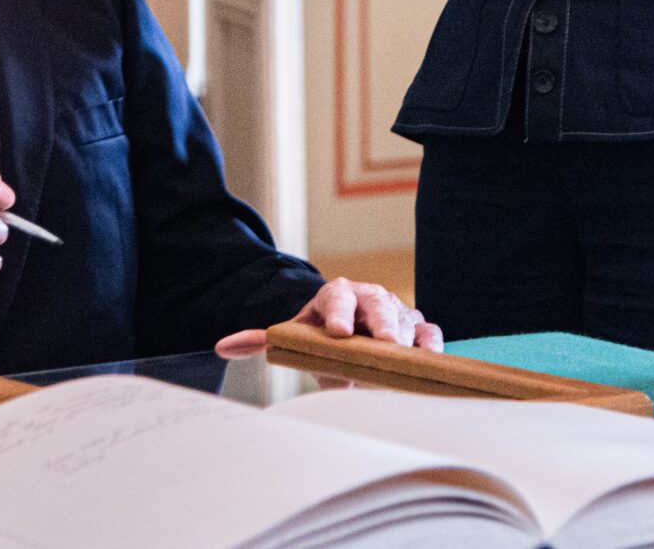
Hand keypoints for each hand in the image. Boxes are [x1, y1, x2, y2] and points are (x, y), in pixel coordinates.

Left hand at [213, 277, 443, 358]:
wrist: (347, 328)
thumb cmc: (318, 335)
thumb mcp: (292, 335)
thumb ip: (261, 340)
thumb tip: (222, 346)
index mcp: (335, 295)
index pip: (336, 297)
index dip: (337, 312)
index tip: (337, 332)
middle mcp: (368, 298)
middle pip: (377, 304)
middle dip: (381, 323)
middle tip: (383, 343)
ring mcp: (395, 311)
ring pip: (404, 318)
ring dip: (405, 337)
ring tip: (403, 357)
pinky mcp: (416, 327)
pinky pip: (428, 331)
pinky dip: (431, 343)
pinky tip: (428, 358)